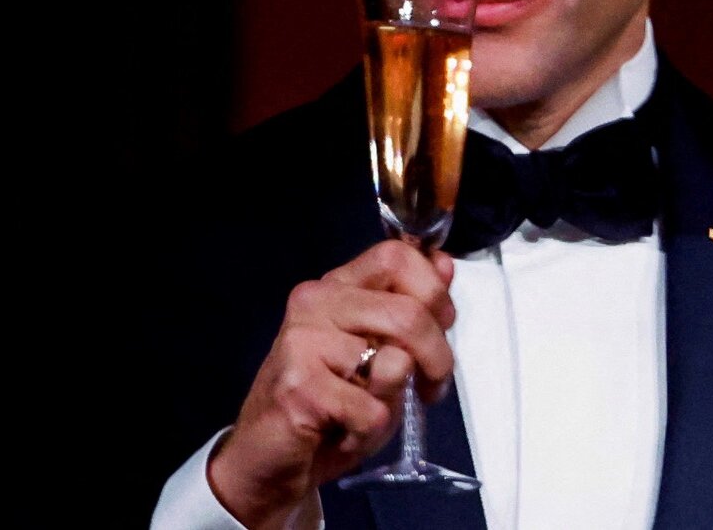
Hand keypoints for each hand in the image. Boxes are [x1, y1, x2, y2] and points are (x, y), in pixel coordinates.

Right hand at [207, 240, 457, 527]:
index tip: (442, 326)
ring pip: (396, 360)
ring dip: (401, 398)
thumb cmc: (329, 406)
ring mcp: (303, 342)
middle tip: (431, 386)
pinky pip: (372, 410)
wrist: (268, 456)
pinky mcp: (299, 387)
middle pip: (408, 311)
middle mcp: (315, 303)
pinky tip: (347, 431)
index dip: (433, 291)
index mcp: (336, 286)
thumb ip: (410, 310)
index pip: (395, 256)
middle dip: (438, 356)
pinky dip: (372, 431)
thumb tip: (444, 266)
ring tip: (375, 411)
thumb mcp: (380, 353)